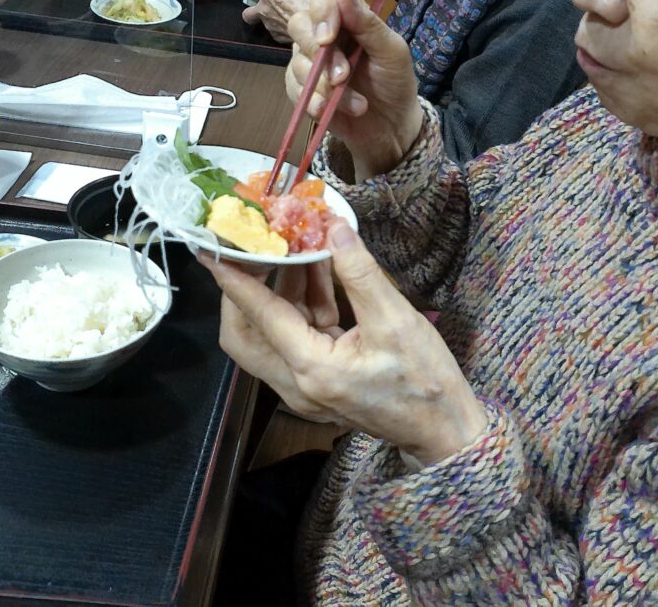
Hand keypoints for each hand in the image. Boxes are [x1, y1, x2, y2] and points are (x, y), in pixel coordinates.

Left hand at [202, 220, 487, 468]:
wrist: (443, 430)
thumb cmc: (425, 380)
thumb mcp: (396, 320)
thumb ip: (360, 273)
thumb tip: (334, 228)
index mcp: (312, 369)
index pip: (261, 317)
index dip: (236, 280)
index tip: (213, 249)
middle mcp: (297, 385)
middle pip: (246, 336)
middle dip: (241, 291)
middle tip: (249, 249)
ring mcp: (305, 389)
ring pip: (269, 337)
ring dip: (275, 294)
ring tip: (290, 248)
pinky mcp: (318, 384)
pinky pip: (294, 341)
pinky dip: (298, 307)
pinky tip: (315, 273)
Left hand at [238, 0, 315, 43]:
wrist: (317, 31)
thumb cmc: (311, 4)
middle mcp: (265, 11)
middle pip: (247, 13)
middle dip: (250, 10)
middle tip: (260, 6)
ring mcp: (270, 26)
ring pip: (263, 23)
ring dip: (269, 19)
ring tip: (282, 15)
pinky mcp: (279, 38)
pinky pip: (276, 32)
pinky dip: (281, 28)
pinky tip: (291, 24)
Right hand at [287, 0, 422, 179]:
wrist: (391, 127)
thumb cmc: (395, 83)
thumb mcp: (392, 52)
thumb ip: (369, 24)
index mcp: (349, 18)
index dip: (321, 8)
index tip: (328, 36)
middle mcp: (325, 35)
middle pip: (299, 24)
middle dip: (320, 54)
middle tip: (343, 76)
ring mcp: (311, 62)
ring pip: (297, 62)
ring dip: (325, 87)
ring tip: (358, 104)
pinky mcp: (303, 89)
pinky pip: (295, 89)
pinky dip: (314, 103)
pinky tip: (330, 111)